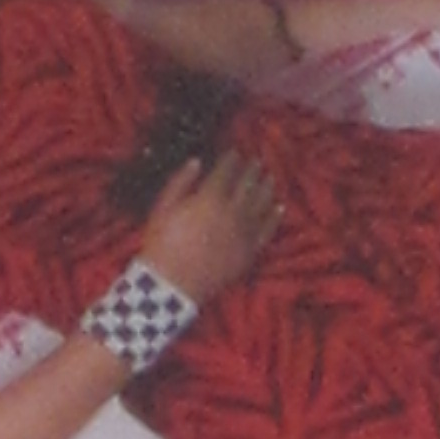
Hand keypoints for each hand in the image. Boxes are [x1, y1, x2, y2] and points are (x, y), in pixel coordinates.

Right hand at [138, 149, 277, 303]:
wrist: (172, 286)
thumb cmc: (161, 245)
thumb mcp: (163, 208)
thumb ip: (181, 182)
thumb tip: (196, 162)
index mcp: (210, 197)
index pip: (226, 171)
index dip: (232, 159)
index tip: (235, 152)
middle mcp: (232, 211)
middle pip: (247, 184)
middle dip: (252, 170)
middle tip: (256, 161)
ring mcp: (244, 232)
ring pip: (262, 203)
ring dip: (266, 188)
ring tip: (270, 178)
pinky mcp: (250, 252)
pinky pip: (267, 231)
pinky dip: (274, 217)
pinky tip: (279, 208)